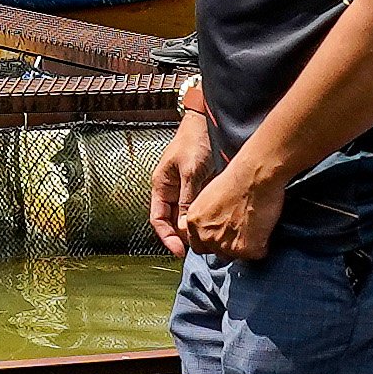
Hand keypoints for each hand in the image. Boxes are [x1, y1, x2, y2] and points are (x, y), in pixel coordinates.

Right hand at [147, 117, 206, 251]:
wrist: (209, 121)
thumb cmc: (195, 140)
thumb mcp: (190, 170)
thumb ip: (187, 198)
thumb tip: (185, 225)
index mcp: (161, 185)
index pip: (158, 219)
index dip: (166, 237)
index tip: (180, 251)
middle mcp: (171, 190)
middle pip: (172, 221)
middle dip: (181, 236)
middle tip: (198, 249)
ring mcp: (186, 188)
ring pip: (186, 216)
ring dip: (194, 228)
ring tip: (207, 241)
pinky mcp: (200, 186)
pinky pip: (199, 207)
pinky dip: (204, 218)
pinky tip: (214, 226)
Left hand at [181, 150, 284, 261]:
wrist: (256, 175)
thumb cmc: (238, 178)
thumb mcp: (209, 196)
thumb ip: (208, 216)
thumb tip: (216, 225)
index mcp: (194, 222)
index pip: (197, 245)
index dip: (211, 242)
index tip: (222, 236)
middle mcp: (206, 237)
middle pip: (216, 253)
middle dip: (228, 245)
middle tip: (242, 229)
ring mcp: (225, 246)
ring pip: (235, 256)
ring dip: (245, 246)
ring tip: (255, 225)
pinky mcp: (246, 250)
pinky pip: (256, 254)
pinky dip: (263, 244)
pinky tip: (264, 226)